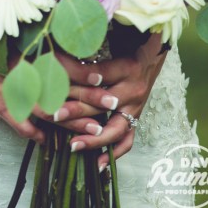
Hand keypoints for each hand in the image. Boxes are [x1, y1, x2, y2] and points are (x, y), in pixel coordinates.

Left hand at [48, 35, 167, 167]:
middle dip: (77, 110)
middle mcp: (133, 90)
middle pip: (103, 103)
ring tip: (73, 146)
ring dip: (93, 139)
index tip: (59, 85)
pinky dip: (114, 153)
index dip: (80, 79)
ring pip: (116, 128)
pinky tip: (98, 165)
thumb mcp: (113, 43)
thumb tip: (57, 51)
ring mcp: (136, 109)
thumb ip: (88, 50)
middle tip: (55, 116)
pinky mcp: (137, 120)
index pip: (100, 75)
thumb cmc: (126, 48)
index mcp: (126, 67)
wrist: (152, 58)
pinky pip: (128, 141)